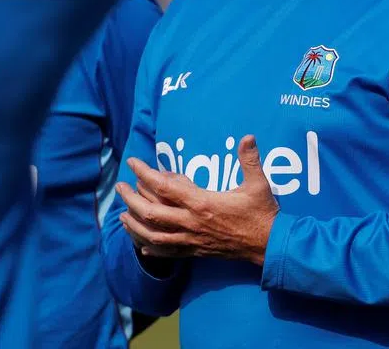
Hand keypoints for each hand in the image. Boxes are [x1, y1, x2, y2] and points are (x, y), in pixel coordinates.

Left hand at [116, 135, 279, 266]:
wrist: (268, 246)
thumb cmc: (262, 213)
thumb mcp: (258, 183)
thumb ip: (250, 159)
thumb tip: (248, 136)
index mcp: (202, 203)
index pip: (165, 187)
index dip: (145, 173)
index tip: (133, 162)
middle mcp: (191, 223)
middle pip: (151, 213)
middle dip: (130, 199)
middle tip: (120, 186)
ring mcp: (192, 240)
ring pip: (153, 235)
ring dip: (134, 225)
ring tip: (122, 214)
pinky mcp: (196, 252)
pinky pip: (167, 253)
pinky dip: (151, 248)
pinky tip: (140, 245)